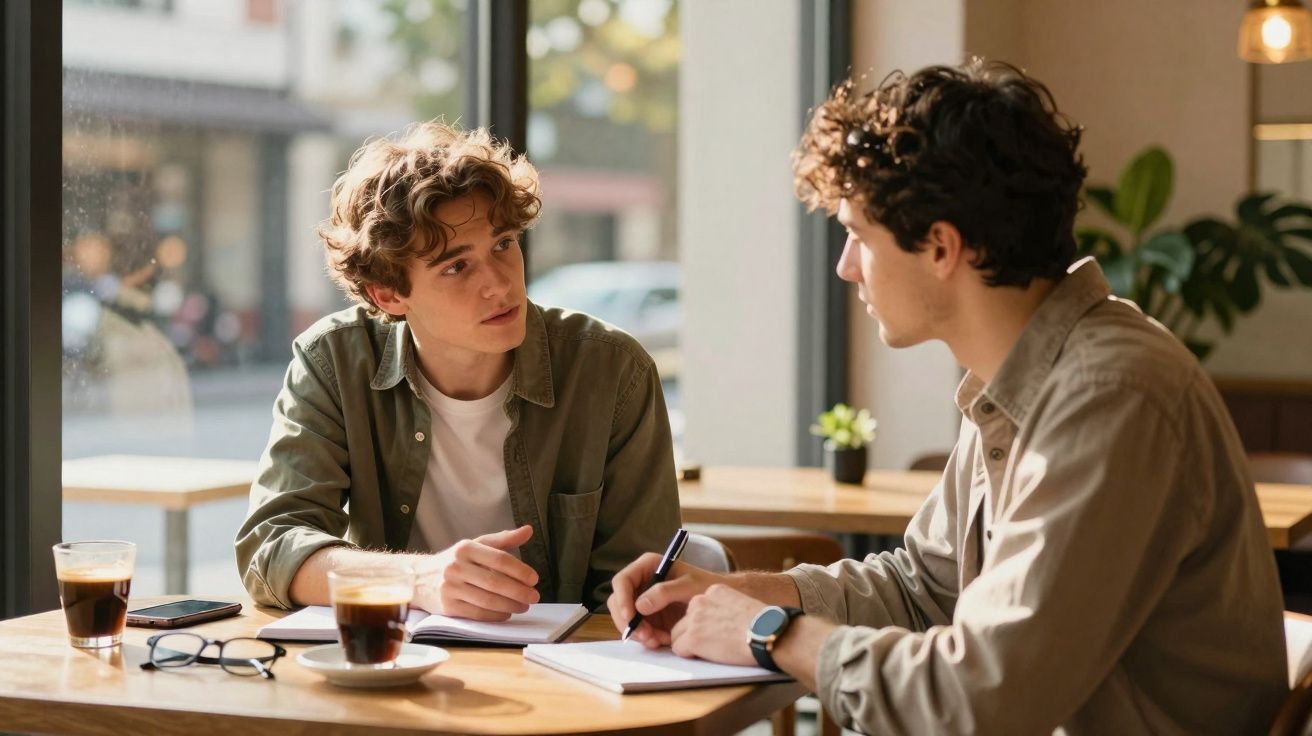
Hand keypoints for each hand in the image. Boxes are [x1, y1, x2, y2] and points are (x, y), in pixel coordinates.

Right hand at [415, 525, 539, 620]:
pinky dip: (496, 615)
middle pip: (495, 582)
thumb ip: (503, 539)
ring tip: (524, 606)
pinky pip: (477, 613)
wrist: (419, 579)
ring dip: (510, 605)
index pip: (499, 559)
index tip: (534, 579)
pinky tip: (506, 613)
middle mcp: (456, 566)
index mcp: (466, 548)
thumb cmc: (455, 561)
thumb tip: (528, 531)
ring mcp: (450, 587)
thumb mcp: (476, 545)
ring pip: (487, 600)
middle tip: (534, 596)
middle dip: (519, 591)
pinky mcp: (448, 607)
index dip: (520, 570)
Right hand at [607, 552, 723, 648]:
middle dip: (628, 621)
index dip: (622, 599)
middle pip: (618, 602)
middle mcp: (640, 583)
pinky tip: (662, 640)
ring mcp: (642, 601)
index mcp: (647, 567)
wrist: (718, 602)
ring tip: (658, 640)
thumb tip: (640, 605)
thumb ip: (665, 592)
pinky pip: (638, 630)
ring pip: (626, 619)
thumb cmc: (707, 586)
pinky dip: (646, 638)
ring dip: (638, 633)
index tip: (630, 617)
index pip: (622, 581)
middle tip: (645, 636)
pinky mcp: (648, 618)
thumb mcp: (689, 585)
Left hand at [668, 584, 763, 665]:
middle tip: (713, 644)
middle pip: (685, 620)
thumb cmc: (764, 625)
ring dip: (690, 644)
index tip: (717, 630)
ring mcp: (695, 619)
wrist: (769, 634)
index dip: (704, 623)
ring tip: (713, 651)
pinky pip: (679, 649)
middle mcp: (701, 600)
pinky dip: (690, 655)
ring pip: (678, 635)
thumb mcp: (742, 604)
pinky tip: (708, 656)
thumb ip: (725, 608)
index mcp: (715, 590)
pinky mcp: (692, 638)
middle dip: (693, 633)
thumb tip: (719, 623)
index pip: (697, 607)